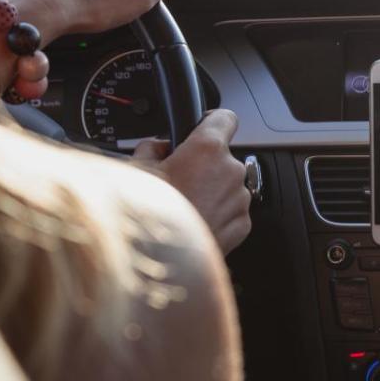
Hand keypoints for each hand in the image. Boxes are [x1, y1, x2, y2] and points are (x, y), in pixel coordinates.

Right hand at [133, 110, 251, 253]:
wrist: (161, 263)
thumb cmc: (148, 217)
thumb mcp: (137, 171)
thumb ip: (150, 148)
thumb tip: (156, 146)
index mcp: (207, 149)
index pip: (225, 117)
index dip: (212, 121)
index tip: (203, 127)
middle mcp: (230, 171)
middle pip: (222, 157)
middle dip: (203, 165)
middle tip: (178, 180)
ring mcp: (239, 199)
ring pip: (227, 185)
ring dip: (211, 191)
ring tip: (184, 206)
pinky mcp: (242, 225)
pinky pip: (231, 211)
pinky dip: (217, 214)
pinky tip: (193, 222)